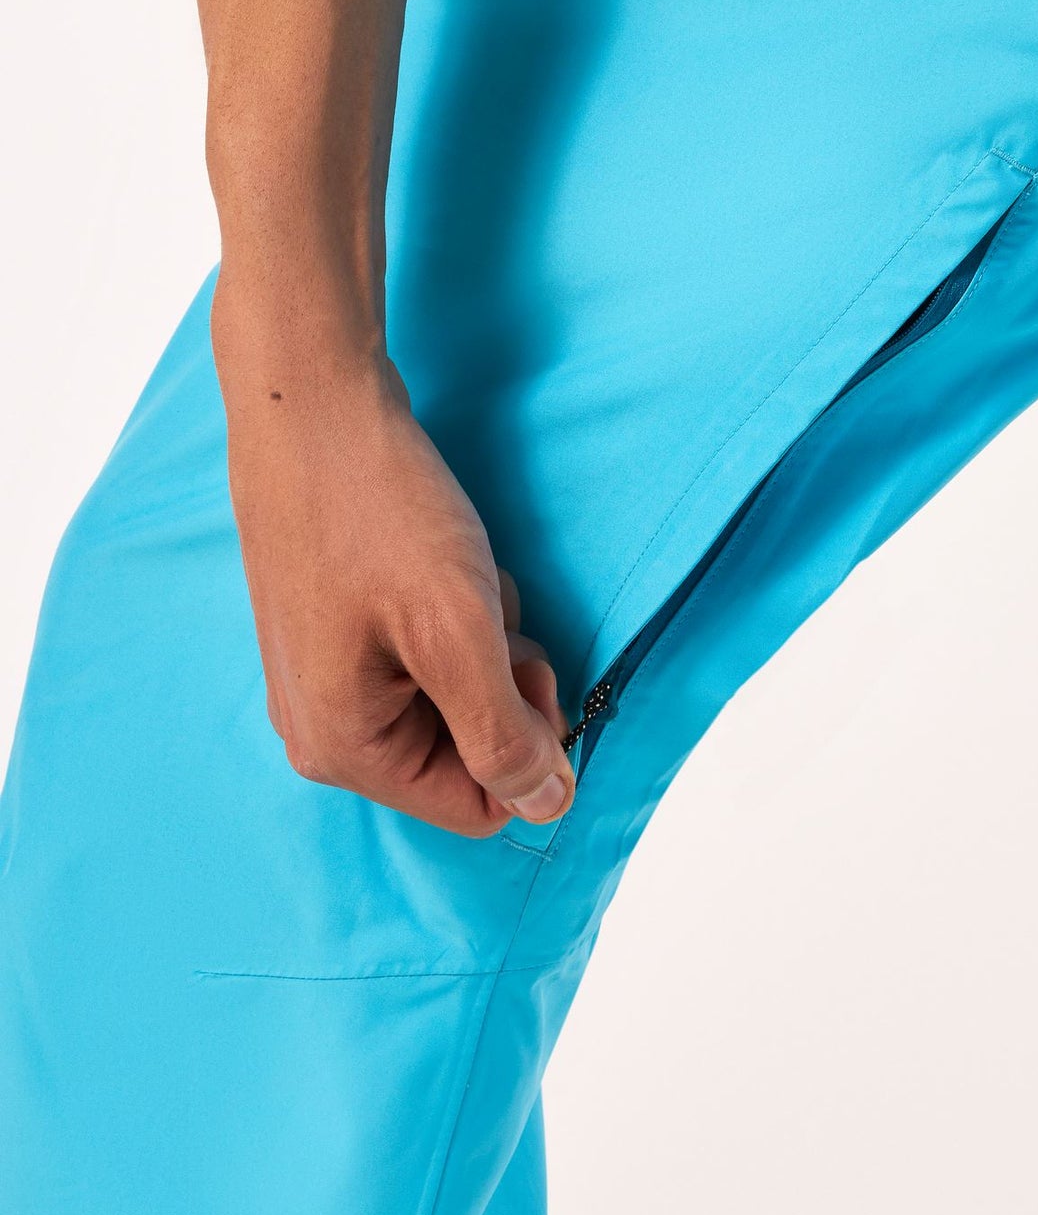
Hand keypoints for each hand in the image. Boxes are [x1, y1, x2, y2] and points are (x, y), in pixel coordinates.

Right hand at [217, 332, 573, 837]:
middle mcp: (325, 729)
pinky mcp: (340, 630)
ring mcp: (327, 678)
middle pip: (469, 750)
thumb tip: (548, 808)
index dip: (528, 742)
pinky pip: (430, 651)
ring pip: (458, 693)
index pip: (479, 806)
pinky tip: (439, 561)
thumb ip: (504, 734)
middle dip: (502, 681)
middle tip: (492, 609)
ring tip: (459, 575)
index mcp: (346, 749)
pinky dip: (457, 610)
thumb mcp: (458, 633)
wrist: (313, 406)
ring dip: (485, 637)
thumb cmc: (381, 515)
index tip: (528, 664)